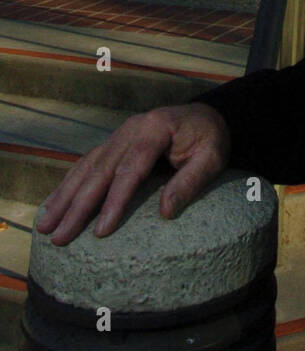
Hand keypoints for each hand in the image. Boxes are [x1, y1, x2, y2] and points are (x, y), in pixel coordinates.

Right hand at [34, 103, 230, 246]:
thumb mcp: (212, 157)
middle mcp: (130, 129)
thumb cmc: (210, 138)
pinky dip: (69, 184)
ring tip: (45, 225)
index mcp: (154, 129)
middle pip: (100, 170)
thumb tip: (165, 212)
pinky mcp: (114, 142)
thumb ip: (191, 181)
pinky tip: (55, 203)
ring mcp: (119, 134)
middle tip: (59, 236)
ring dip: (64, 196)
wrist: (205, 115)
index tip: (101, 231)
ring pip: (86, 167)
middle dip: (77, 206)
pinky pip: (87, 163)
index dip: (114, 201)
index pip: (130, 169)